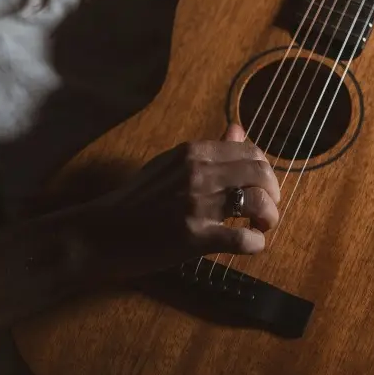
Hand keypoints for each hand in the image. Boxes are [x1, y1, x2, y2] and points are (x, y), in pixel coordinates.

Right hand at [84, 122, 280, 279]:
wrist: (100, 233)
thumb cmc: (134, 202)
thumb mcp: (169, 165)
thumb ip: (208, 150)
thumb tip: (238, 128)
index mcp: (193, 152)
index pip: (250, 151)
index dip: (265, 172)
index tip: (260, 188)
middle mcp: (199, 172)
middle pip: (262, 175)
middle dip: (273, 195)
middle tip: (265, 211)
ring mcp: (197, 204)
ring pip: (260, 203)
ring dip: (269, 218)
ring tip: (259, 228)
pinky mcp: (195, 237)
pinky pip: (245, 239)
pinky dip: (255, 245)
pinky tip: (248, 246)